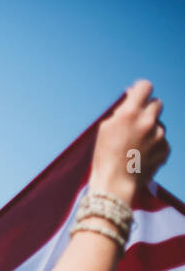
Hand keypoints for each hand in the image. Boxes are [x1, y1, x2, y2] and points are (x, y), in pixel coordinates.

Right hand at [90, 80, 168, 203]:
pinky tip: (141, 155)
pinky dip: (154, 146)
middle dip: (148, 110)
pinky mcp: (165, 149)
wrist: (115, 183)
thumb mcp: (105, 129)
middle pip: (157, 103)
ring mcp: (159, 135)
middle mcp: (148, 121)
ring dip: (151, 130)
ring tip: (136, 146)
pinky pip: (162, 141)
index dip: (141, 90)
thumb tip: (130, 98)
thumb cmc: (105, 157)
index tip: (138, 94)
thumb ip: (120, 111)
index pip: (145, 87)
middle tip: (136, 122)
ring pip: (159, 124)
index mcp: (130, 113)